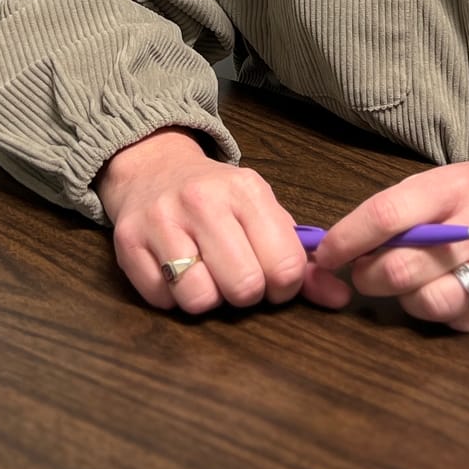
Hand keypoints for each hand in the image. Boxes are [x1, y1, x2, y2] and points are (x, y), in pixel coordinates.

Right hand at [94, 128, 350, 313]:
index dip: (284, 287)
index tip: (272, 278)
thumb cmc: (217, 199)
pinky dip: (172, 297)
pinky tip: (174, 271)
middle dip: (245, 295)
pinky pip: (161, 300)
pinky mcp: (128, 243)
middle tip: (237, 277)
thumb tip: (340, 297)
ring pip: (199, 299)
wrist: (151, 167)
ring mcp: (162, 220)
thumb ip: (300, 258)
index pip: (285, 266)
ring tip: (205, 274)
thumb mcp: (263, 214)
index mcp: (247, 191)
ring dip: (206, 298)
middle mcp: (203, 201)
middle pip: (243, 287)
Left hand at [311, 158, 468, 331]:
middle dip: (367, 275)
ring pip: (427, 303)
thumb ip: (404, 208)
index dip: (347, 239)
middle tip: (363, 271)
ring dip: (402, 298)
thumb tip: (346, 242)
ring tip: (407, 282)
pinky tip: (441, 291)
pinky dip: (437, 312)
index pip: (387, 216)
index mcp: (455, 187)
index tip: (325, 254)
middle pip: (401, 267)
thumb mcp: (450, 180)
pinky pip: (456, 322)